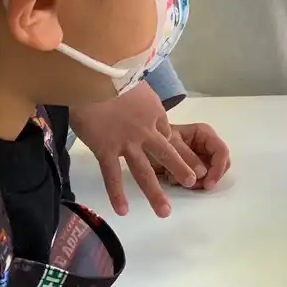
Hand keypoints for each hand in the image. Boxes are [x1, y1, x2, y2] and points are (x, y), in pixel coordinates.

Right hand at [69, 81, 205, 217]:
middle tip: (194, 183)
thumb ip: (139, 95)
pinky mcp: (106, 149)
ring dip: (155, 193)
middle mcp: (146, 129)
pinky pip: (113, 176)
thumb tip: (136, 94)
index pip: (169, 134)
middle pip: (167, 154)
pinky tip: (122, 211)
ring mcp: (128, 142)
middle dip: (181, 169)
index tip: (194, 161)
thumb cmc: (110, 74)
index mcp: (154, 111)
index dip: (182, 149)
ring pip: (145, 171)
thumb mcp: (134, 80)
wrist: (93, 77)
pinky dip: (117, 194)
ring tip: (165, 212)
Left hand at [155, 121, 230, 191]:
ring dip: (199, 182)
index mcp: (204, 134)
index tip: (208, 184)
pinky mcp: (193, 169)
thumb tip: (202, 173)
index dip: (218, 168)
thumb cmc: (152, 138)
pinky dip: (191, 184)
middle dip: (209, 177)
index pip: (221, 151)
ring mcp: (200, 158)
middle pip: (220, 164)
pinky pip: (200, 180)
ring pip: (211, 174)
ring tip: (178, 181)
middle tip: (194, 186)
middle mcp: (205, 145)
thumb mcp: (169, 145)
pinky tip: (175, 181)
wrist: (138, 146)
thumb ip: (186, 157)